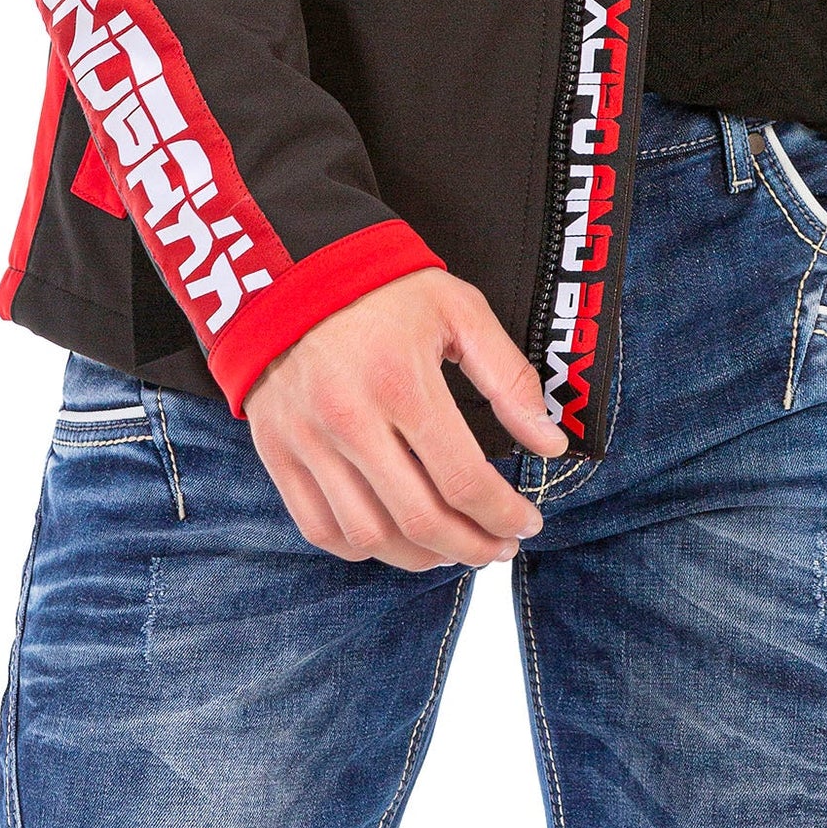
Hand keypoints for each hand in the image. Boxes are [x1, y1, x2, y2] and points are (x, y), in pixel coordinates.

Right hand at [245, 267, 569, 570]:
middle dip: (472, 547)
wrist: (292, 270)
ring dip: (421, 557)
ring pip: (369, 536)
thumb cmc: (383, 288)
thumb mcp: (458, 309)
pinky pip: (319, 528)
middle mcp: (348, 417)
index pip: (463, 479)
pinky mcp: (276, 451)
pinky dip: (362, 548)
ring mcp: (306, 439)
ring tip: (452, 547)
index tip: (526, 523)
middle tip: (499, 547)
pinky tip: (395, 536)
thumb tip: (550, 443)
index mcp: (401, 380)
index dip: (504, 515)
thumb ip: (509, 377)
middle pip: (419, 520)